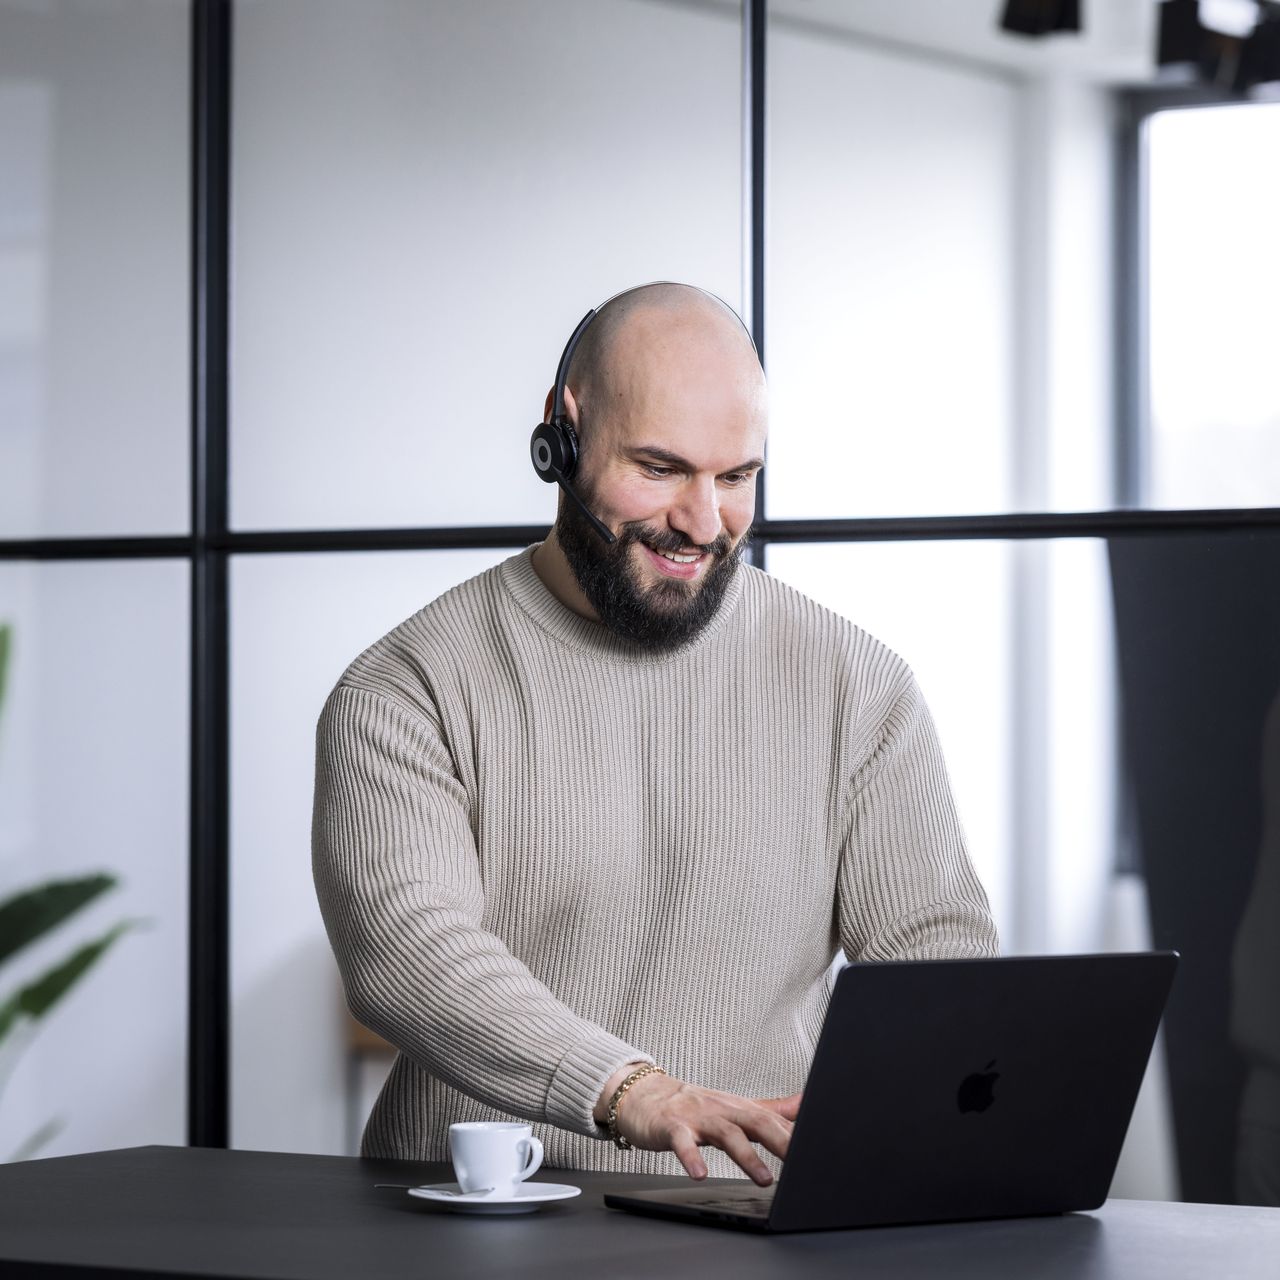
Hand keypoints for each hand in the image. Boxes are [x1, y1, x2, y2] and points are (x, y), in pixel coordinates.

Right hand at [603, 1069, 801, 1185]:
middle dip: (781, 1141)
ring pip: (725, 1134)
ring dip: (746, 1157)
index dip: (796, 1136)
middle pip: (756, 1122)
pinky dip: (692, 1157)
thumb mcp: (737, 1107)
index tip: (819, 1152)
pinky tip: (699, 1174)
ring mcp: (697, 1118)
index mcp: (740, 1109)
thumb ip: (772, 1109)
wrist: (645, 1095)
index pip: (774, 1120)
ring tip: (764, 1179)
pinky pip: (683, 1142)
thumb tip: (808, 1102)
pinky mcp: (672, 1127)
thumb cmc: (695, 1106)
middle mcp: (722, 1110)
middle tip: (802, 1163)